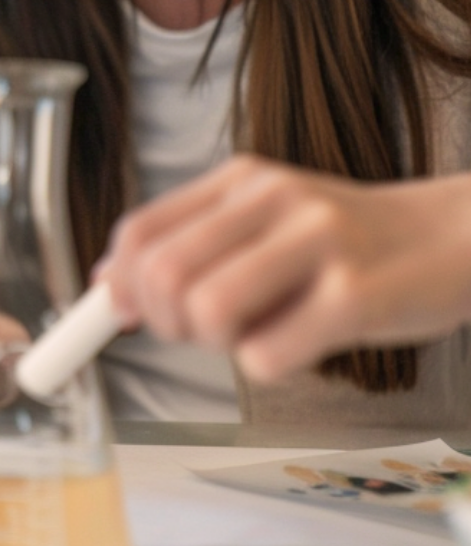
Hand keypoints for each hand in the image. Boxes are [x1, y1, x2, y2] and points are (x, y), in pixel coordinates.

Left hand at [101, 154, 470, 381]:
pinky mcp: (356, 294)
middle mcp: (271, 200)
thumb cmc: (345, 241)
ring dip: (215, 343)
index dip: (119, 283)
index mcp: (240, 179)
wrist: (454, 237)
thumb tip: (108, 285)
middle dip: (163, 321)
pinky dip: (267, 365)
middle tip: (194, 332)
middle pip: (164, 274)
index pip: (141, 231)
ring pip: (208, 311)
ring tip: (251, 334)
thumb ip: (190, 242)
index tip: (122, 314)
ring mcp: (315, 243)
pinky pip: (266, 356)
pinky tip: (300, 344)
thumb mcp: (263, 220)